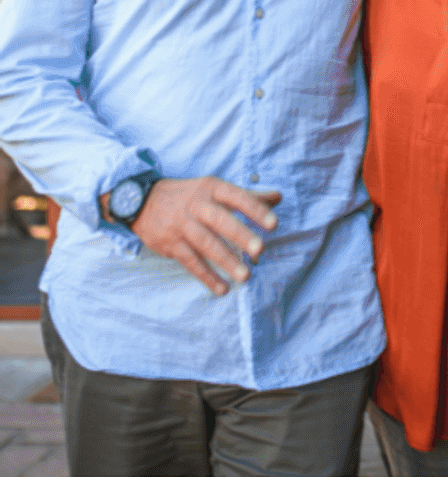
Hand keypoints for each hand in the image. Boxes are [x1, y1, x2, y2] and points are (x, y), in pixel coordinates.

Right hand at [126, 178, 280, 296]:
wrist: (140, 201)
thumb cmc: (189, 195)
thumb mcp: (214, 188)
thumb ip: (246, 195)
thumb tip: (278, 197)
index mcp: (211, 188)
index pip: (237, 197)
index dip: (255, 210)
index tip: (273, 224)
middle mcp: (196, 206)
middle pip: (221, 221)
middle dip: (240, 236)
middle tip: (260, 250)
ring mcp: (182, 226)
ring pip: (206, 245)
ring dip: (226, 261)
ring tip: (246, 276)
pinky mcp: (170, 245)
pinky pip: (190, 262)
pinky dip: (207, 277)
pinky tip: (222, 288)